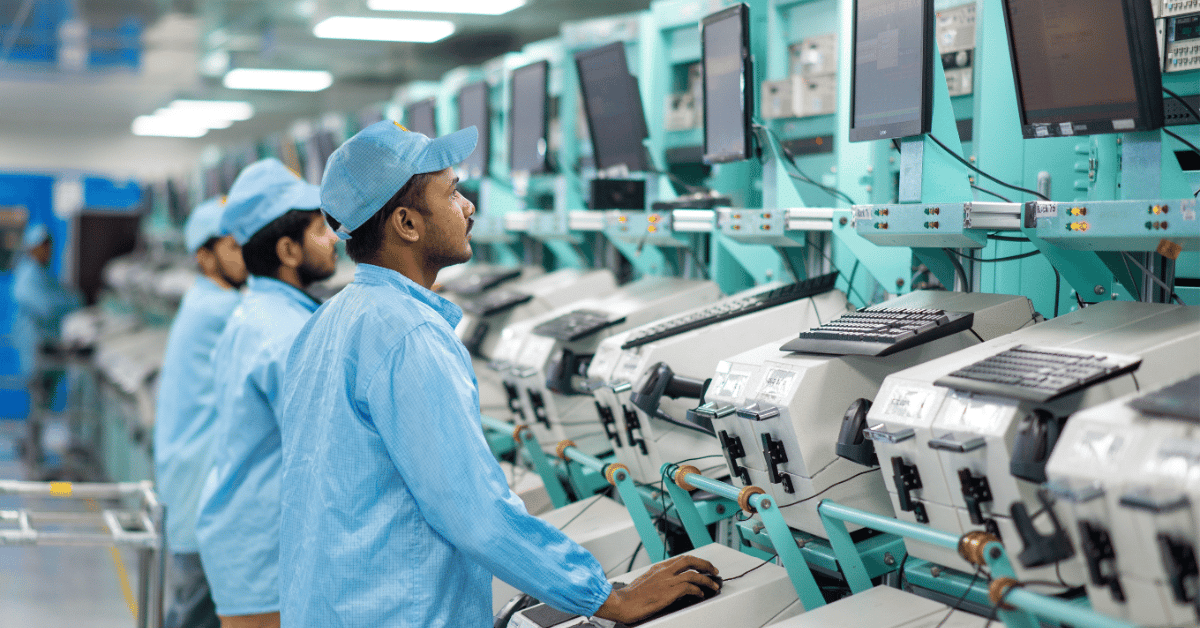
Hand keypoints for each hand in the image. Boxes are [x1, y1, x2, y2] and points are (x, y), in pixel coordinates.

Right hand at [592, 555, 720, 623]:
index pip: (682, 559)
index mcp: (658, 568)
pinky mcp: (668, 591)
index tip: (703, 566)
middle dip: (705, 564)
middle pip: (690, 560)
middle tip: (714, 571)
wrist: (621, 603)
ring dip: (706, 579)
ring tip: (713, 585)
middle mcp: (664, 571)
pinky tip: (700, 594)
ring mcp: (666, 580)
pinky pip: (689, 587)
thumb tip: (672, 587)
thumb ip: (659, 580)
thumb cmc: (630, 597)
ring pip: (693, 573)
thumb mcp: (646, 583)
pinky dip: (698, 590)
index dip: (696, 561)